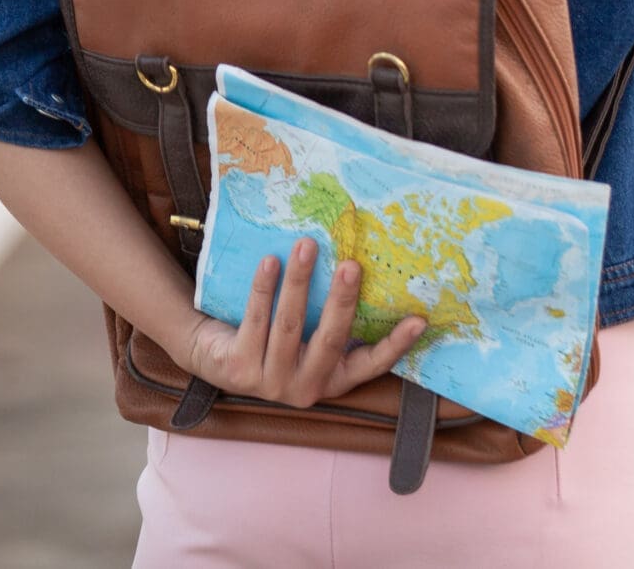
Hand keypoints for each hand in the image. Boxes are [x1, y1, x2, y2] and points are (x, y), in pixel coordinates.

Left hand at [181, 237, 426, 406]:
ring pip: (289, 326)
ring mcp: (269, 381)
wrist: (214, 357)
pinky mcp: (237, 369)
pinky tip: (270, 262)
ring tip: (306, 245)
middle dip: (341, 300)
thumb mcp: (308, 336)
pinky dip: (264, 288)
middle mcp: (304, 386)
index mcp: (331, 379)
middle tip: (352, 265)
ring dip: (299, 281)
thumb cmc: (274, 339)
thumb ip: (332, 318)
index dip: (395, 345)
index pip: (370, 365)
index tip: (419, 320)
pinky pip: (255, 321)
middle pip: (329, 340)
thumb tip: (367, 266)